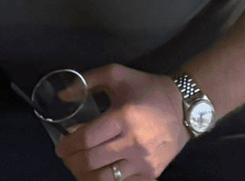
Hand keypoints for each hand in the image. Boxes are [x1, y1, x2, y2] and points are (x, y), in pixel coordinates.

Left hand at [55, 64, 188, 180]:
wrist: (184, 107)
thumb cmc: (147, 89)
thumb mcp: (117, 74)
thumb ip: (87, 81)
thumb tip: (63, 95)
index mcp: (123, 117)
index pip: (86, 138)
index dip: (66, 145)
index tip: (59, 145)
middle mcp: (133, 142)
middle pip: (91, 161)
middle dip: (71, 161)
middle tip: (65, 156)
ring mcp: (143, 161)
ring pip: (104, 179)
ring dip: (84, 176)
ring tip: (77, 167)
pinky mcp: (151, 173)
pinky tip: (96, 174)